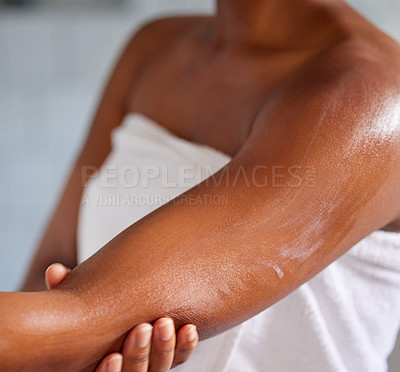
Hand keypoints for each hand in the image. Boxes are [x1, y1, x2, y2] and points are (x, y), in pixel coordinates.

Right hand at [45, 263, 198, 371]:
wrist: (122, 308)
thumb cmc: (93, 308)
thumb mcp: (78, 301)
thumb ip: (66, 289)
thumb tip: (55, 271)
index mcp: (101, 360)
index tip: (112, 356)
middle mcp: (125, 367)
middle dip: (139, 355)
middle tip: (142, 328)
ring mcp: (149, 361)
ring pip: (160, 368)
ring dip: (164, 348)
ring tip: (166, 322)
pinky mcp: (168, 352)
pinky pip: (180, 356)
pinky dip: (184, 346)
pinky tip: (190, 329)